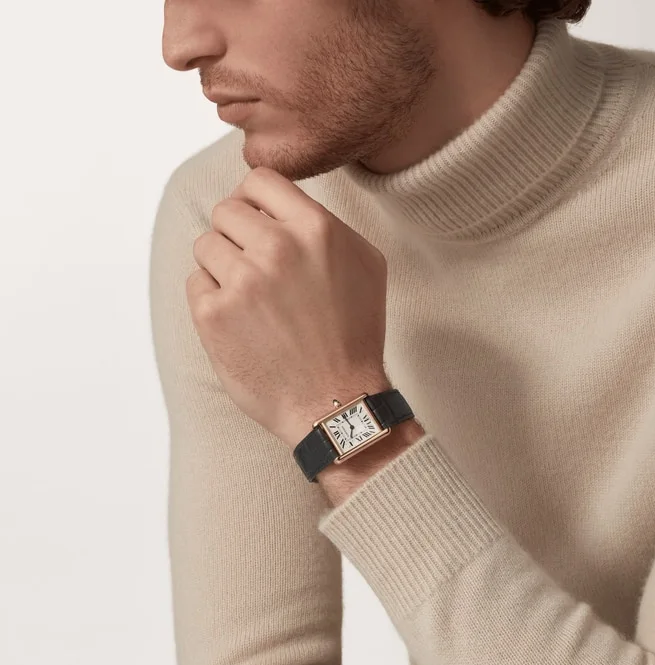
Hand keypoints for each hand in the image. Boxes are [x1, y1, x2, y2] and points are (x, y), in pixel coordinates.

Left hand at [185, 166, 390, 447]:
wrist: (336, 403)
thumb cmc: (354, 336)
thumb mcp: (366, 264)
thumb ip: (325, 222)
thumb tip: (285, 202)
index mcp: (314, 229)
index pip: (259, 179)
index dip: (255, 199)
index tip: (258, 219)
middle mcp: (276, 248)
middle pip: (227, 211)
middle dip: (238, 235)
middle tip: (257, 267)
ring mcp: (241, 282)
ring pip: (206, 245)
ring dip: (224, 266)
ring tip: (252, 298)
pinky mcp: (213, 315)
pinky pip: (196, 283)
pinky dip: (212, 299)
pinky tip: (241, 321)